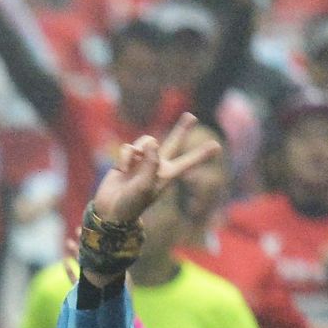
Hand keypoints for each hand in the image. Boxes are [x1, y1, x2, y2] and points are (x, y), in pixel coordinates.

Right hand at [89, 114, 215, 227]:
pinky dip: (124, 157)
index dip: (201, 154)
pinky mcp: (126, 160)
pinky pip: (128, 148)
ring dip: (138, 148)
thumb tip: (152, 141)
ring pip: (146, 141)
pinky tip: (121, 169)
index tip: (217, 146)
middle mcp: (157, 165)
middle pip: (173, 142)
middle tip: (191, 116)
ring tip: (130, 164)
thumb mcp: (145, 186)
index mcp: (167, 174)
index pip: (188, 162)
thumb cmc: (132, 203)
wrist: (110, 210)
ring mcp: (141, 162)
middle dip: (182, 129)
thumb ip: (151, 162)